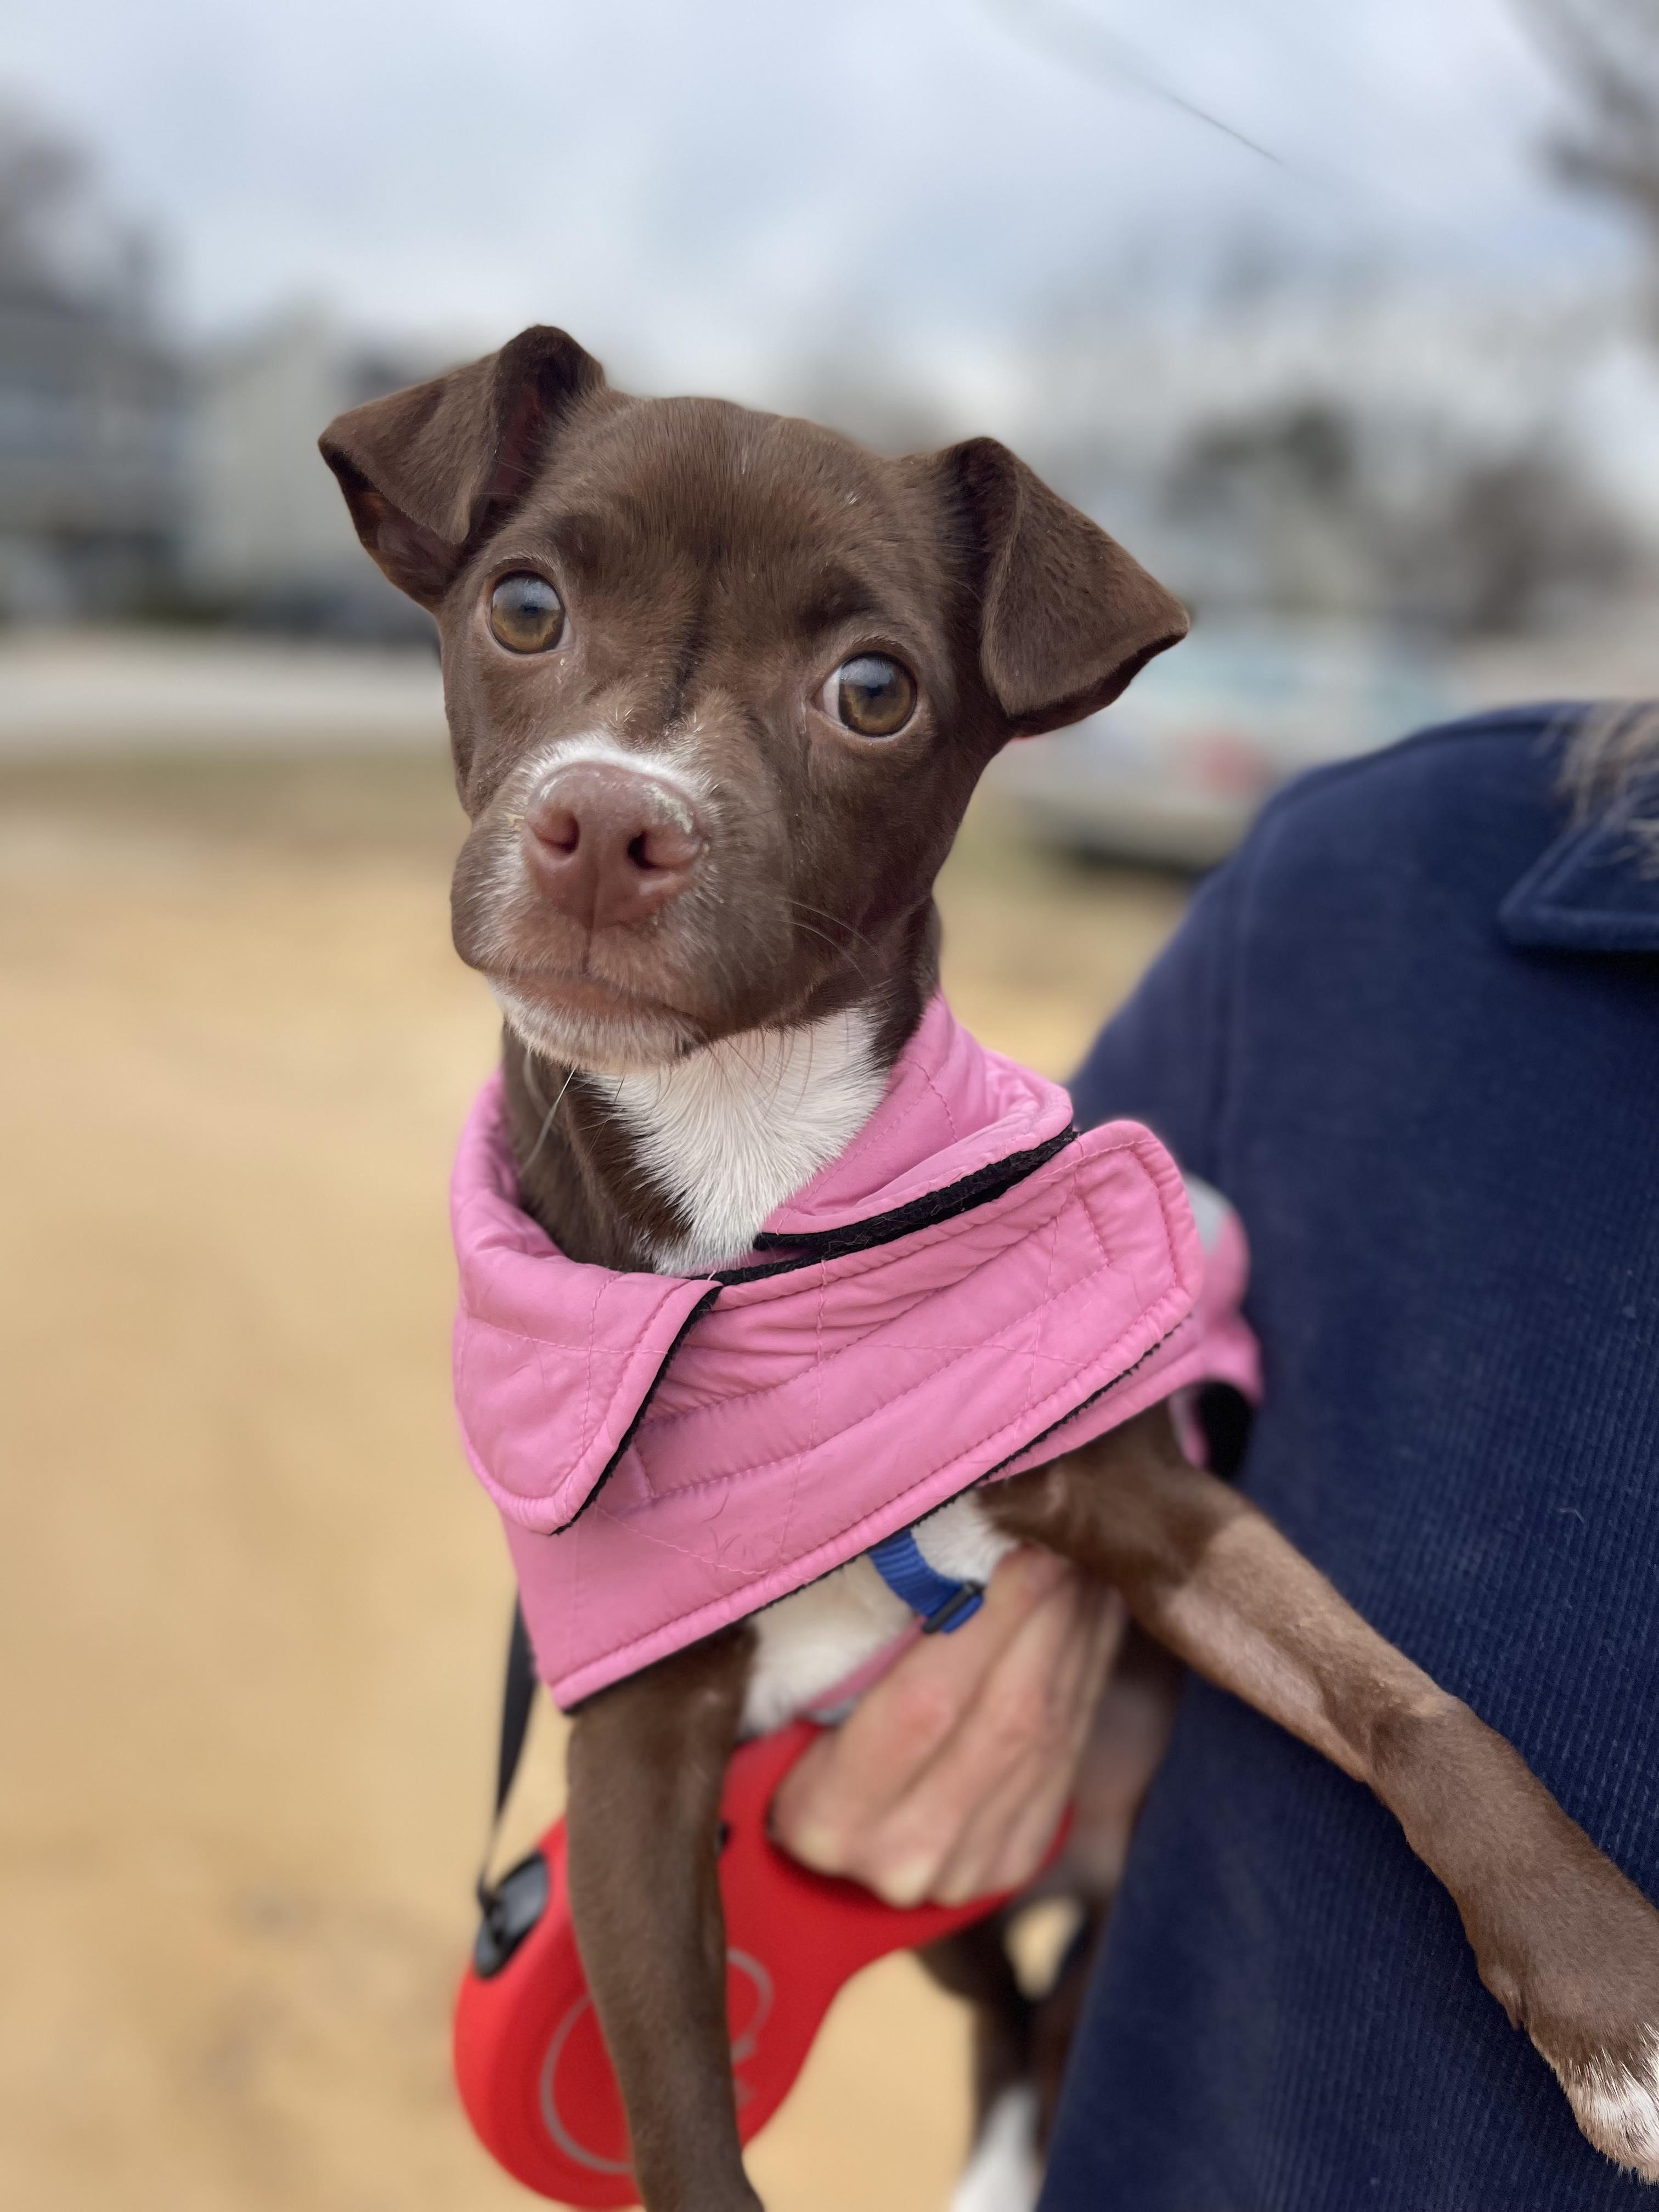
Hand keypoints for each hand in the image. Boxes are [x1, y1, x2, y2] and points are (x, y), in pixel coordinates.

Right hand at [769, 1546, 1124, 1906]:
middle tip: (1062, 1534)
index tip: (1017, 1545)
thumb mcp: (779, 1710)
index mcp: (827, 1818)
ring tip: (1080, 1556)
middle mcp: (905, 1855)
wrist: (815, 1861)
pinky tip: (1090, 1609)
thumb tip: (929, 1548)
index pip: (923, 1705)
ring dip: (1075, 1632)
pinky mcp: (1016, 1857)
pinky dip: (1087, 1670)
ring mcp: (970, 1865)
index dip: (981, 1622)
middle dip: (1043, 1613)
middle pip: (1002, 1714)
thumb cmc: (773, 1750)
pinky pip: (1069, 1750)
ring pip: (1048, 1730)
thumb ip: (844, 1655)